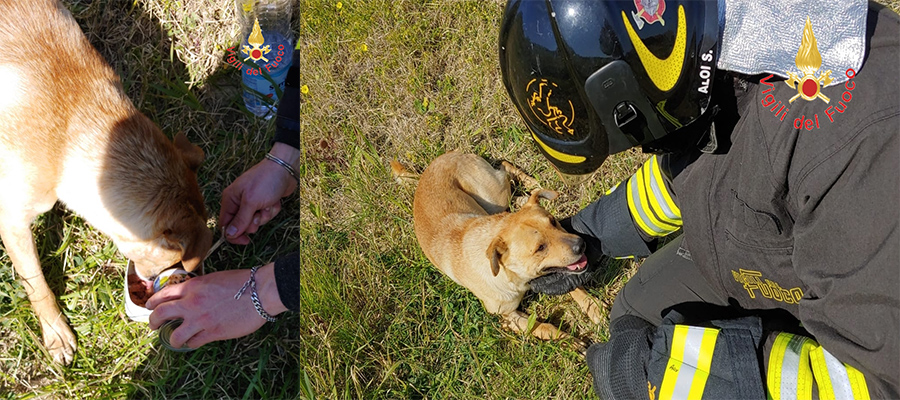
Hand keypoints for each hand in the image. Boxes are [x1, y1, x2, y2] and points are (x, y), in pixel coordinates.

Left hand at [146, 262, 286, 348]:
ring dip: (172, 339)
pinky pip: (194, 342)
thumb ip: (199, 288)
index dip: (152, 302)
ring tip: (174, 340)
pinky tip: (193, 342)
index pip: (163, 295)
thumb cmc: (242, 281)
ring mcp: (201, 319)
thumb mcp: (214, 278)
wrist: (260, 291)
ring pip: (175, 336)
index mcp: (192, 287)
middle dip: (153, 322)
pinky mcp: (213, 332)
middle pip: (160, 314)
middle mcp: (192, 303)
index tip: (149, 307)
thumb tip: (191, 297)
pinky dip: (191, 343)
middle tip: (154, 325)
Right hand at [220, 142, 299, 244]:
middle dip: (254, 222)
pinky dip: (272, 210)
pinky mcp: (264, 203)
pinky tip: (275, 201)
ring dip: (265, 215)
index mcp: (230, 199)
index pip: (225, 224)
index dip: (234, 235)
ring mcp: (252, 202)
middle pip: (242, 225)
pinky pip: (266, 215)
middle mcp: (239, 202)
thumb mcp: (251, 202)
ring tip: (268, 204)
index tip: (246, 241)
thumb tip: (229, 235)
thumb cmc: (266, 181)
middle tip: (259, 213)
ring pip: (257, 221)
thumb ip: (240, 220)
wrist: (285, 169)